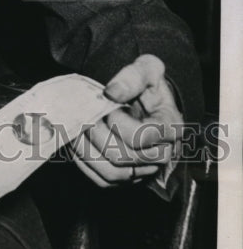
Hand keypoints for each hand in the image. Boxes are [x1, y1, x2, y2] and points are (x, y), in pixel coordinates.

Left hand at [70, 54, 181, 187]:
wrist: (148, 102)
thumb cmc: (148, 86)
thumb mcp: (147, 68)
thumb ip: (132, 76)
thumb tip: (112, 93)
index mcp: (171, 128)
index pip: (141, 137)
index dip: (117, 122)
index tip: (107, 105)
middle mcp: (162, 154)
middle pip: (123, 157)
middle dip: (98, 134)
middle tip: (85, 116)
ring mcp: (145, 169)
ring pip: (112, 173)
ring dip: (87, 150)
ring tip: (78, 128)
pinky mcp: (128, 178)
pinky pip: (103, 180)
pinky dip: (85, 162)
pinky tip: (78, 141)